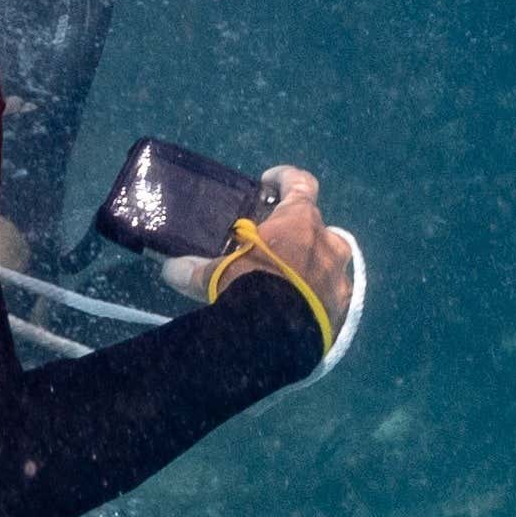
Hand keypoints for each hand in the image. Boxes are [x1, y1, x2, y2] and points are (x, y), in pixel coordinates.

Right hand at [163, 164, 352, 313]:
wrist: (279, 338)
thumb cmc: (250, 290)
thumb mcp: (217, 275)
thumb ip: (196, 270)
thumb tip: (171, 269)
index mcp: (300, 222)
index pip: (300, 184)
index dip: (285, 179)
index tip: (269, 182)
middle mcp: (327, 243)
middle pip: (318, 227)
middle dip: (299, 234)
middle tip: (277, 246)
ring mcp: (340, 277)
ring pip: (329, 262)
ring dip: (312, 266)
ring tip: (290, 281)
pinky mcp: (343, 309)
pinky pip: (332, 296)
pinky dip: (317, 299)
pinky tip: (299, 311)